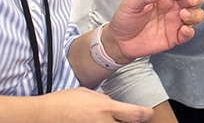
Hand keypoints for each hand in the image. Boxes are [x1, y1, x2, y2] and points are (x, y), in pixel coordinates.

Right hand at [37, 87, 152, 121]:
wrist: (43, 115)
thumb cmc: (65, 101)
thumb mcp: (90, 94)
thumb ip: (106, 102)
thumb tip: (116, 107)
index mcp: (107, 108)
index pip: (137, 115)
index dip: (147, 114)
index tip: (149, 113)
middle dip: (133, 122)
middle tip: (131, 118)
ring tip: (117, 119)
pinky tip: (103, 121)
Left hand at [104, 0, 203, 63]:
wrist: (119, 42)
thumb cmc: (125, 18)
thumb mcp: (130, 4)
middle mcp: (174, 7)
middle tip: (192, 0)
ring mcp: (176, 22)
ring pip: (196, 15)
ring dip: (195, 14)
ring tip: (183, 15)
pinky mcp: (175, 37)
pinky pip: (189, 33)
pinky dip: (190, 32)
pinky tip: (183, 30)